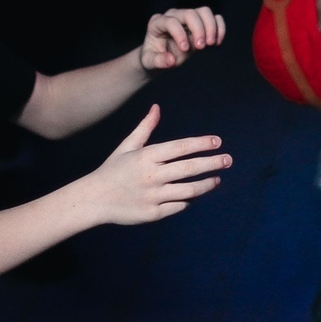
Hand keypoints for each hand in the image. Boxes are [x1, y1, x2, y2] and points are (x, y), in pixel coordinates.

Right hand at [75, 105, 230, 224]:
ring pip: (189, 190)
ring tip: (216, 179)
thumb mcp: (126, 147)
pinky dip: (189, 200)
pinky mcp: (152, 214)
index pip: (181, 147)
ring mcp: (152, 196)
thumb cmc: (112, 170)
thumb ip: (145, 128)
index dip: (201, 143)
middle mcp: (151, 176)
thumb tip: (157, 107)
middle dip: (213, 163)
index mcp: (146, 156)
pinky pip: (178, 206)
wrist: (92, 200)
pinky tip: (196, 194)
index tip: (218, 142)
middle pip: (190, 168)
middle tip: (228, 160)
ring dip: (207, 184)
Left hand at [138, 7, 226, 71]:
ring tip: (211, 43)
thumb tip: (171, 60)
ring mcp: (188, 17)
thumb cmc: (154, 57)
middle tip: (201, 47)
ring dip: (211, 27)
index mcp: (158, 23)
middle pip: (190, 13)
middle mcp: (173, 16)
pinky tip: (217, 42)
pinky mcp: (200, 22)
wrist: (161, 55)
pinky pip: (215, 18)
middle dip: (199, 29)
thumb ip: (158, 61)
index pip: (171, 22)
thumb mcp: (150, 62)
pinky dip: (219, 28)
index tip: (185, 49)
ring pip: (204, 12)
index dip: (180, 34)